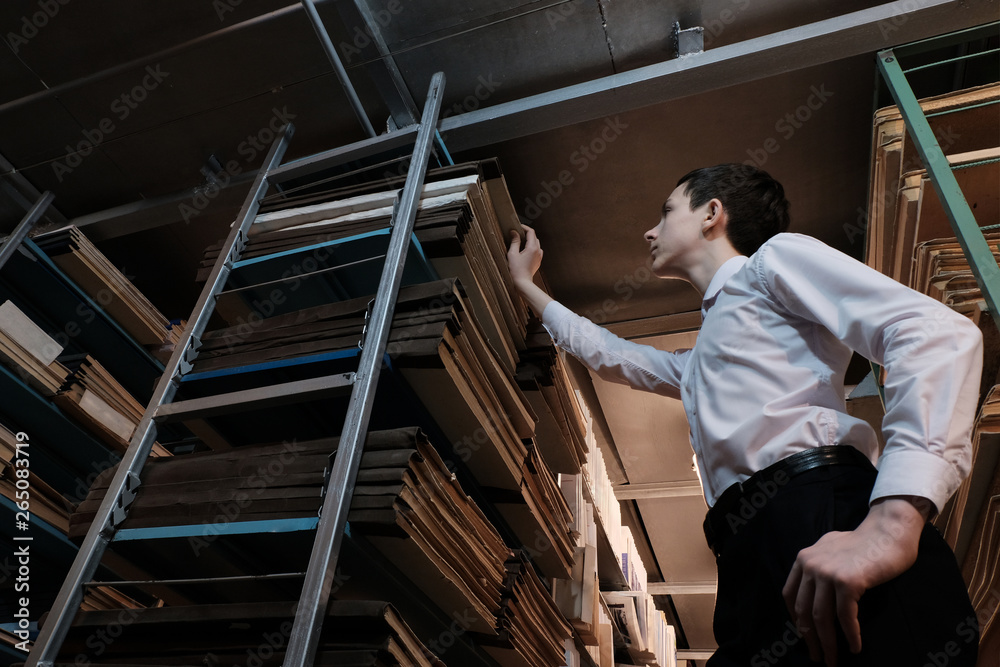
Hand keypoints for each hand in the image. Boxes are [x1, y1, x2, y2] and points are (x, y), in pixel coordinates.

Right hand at [507, 227, 542, 287]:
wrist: (522, 282)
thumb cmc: (516, 270)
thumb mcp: (512, 254)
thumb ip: (514, 242)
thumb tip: (514, 232)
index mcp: (532, 248)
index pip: (531, 232)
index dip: (524, 227)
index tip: (518, 227)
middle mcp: (538, 251)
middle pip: (534, 237)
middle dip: (526, 234)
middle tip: (517, 234)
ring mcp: (539, 256)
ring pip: (536, 244)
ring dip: (529, 241)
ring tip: (520, 242)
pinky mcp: (538, 261)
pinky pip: (536, 250)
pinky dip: (531, 247)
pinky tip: (524, 251)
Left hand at [781, 497, 926, 665]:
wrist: (888, 532)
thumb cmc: (863, 544)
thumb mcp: (829, 549)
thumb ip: (817, 566)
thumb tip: (812, 594)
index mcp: (803, 559)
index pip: (789, 595)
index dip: (795, 619)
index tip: (804, 635)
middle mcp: (810, 564)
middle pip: (803, 610)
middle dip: (809, 638)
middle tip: (817, 657)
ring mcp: (828, 573)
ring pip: (822, 618)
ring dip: (828, 644)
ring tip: (833, 660)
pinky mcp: (848, 581)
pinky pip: (845, 617)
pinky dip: (850, 636)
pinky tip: (855, 647)